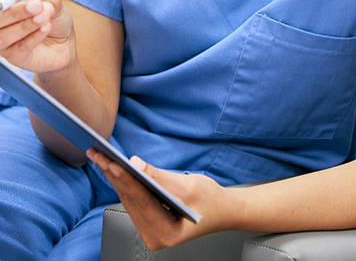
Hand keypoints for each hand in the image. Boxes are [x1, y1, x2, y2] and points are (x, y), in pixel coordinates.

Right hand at [0, 0, 75, 72]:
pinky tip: (45, 28)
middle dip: (17, 10)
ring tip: (44, 17)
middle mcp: (2, 23)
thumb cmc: (54, 21)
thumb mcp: (56, 4)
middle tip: (37, 6)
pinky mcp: (14, 56)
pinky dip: (33, 37)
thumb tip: (41, 1)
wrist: (64, 44)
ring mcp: (5, 41)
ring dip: (25, 25)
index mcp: (8, 5)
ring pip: (4, 35)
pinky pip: (19, 48)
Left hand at [87, 149, 224, 249]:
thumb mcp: (189, 185)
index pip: (141, 201)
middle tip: (98, 154)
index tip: (111, 161)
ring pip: (128, 200)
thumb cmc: (211, 200)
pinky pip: (133, 200)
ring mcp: (149, 231)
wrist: (222, 211)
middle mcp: (153, 236)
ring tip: (101, 158)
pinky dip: (124, 183)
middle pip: (130, 200)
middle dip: (113, 175)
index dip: (126, 179)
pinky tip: (114, 169)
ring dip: (115, 177)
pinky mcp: (148, 222)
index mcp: (166, 232)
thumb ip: (159, 177)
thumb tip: (135, 164)